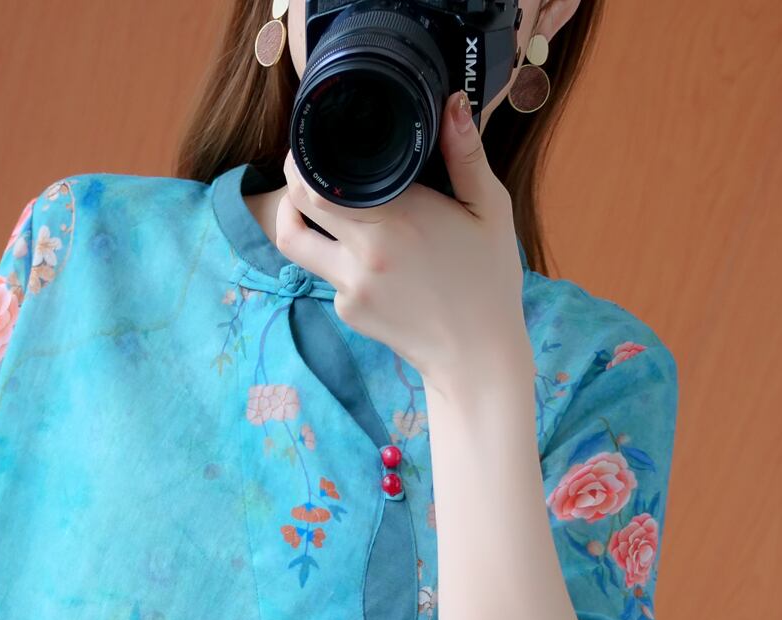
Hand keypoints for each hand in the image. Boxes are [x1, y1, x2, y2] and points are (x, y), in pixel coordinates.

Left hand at [274, 90, 532, 391]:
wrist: (475, 354)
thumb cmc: (488, 277)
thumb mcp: (489, 208)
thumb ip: (466, 154)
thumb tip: (451, 103)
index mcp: (396, 218)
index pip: (323, 179)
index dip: (307, 154)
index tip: (313, 136)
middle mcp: (363, 253)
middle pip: (299, 204)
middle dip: (294, 178)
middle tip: (304, 161)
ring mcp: (349, 285)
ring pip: (294, 243)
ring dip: (292, 217)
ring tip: (307, 200)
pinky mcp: (346, 310)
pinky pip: (324, 272)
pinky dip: (333, 255)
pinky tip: (361, 249)